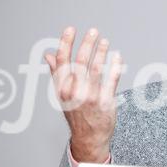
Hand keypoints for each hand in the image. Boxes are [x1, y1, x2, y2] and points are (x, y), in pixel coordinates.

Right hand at [44, 27, 122, 162]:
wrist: (89, 138)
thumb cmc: (76, 113)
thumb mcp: (63, 95)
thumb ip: (57, 73)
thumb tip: (48, 55)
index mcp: (62, 88)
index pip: (62, 61)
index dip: (65, 43)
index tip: (71, 29)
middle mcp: (75, 92)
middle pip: (80, 62)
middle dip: (87, 44)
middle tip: (94, 31)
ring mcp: (91, 96)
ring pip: (96, 68)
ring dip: (101, 52)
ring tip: (105, 41)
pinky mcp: (106, 101)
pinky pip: (112, 79)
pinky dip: (115, 66)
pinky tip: (117, 56)